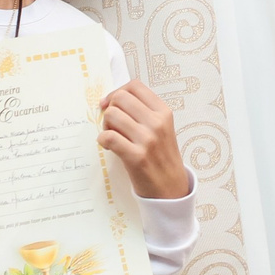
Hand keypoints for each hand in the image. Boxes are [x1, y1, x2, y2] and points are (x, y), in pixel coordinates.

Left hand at [98, 82, 187, 199]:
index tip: (110, 103)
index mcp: (163, 112)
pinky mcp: (136, 157)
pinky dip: (102, 140)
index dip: (117, 91)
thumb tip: (111, 100)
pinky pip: (109, 137)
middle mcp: (157, 123)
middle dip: (110, 108)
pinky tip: (108, 146)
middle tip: (112, 124)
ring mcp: (147, 139)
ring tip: (112, 136)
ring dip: (105, 125)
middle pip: (120, 98)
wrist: (171, 188)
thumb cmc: (162, 156)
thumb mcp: (161, 128)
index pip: (135, 86)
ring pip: (112, 115)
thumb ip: (143, 112)